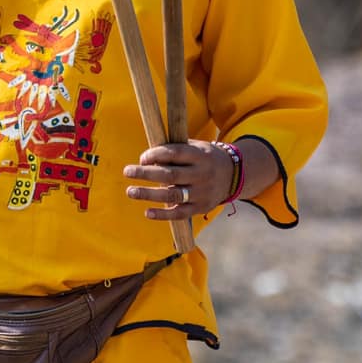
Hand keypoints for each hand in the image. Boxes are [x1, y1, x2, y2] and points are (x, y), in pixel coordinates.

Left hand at [122, 141, 237, 219]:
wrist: (234, 174)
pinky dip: (163, 214)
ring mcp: (202, 193)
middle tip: (127, 171)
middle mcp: (202, 174)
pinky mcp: (201, 207)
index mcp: (200, 155)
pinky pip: (180, 213)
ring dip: (149, 194)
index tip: (142, 158)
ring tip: (130, 191)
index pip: (175, 153)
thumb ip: (174, 151)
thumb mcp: (196, 148)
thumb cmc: (204, 158)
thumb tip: (145, 159)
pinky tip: (147, 212)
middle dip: (147, 173)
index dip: (157, 154)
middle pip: (171, 175)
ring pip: (173, 195)